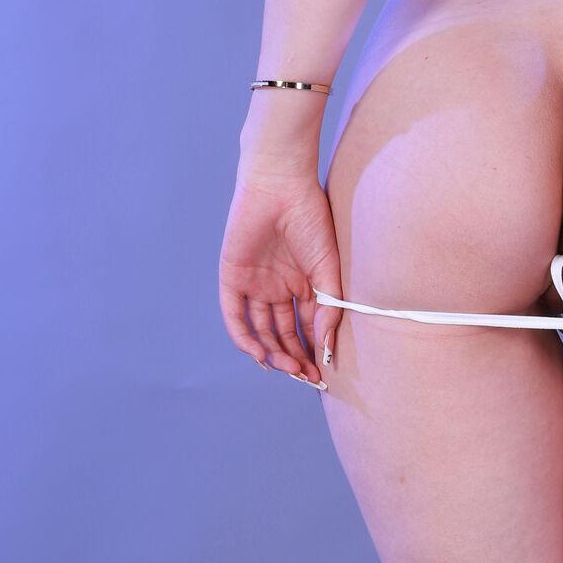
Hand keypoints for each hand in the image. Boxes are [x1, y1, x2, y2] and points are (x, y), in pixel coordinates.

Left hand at [218, 164, 343, 387]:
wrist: (281, 186)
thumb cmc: (312, 220)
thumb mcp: (328, 269)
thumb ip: (329, 308)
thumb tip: (329, 346)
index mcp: (302, 286)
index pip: (306, 328)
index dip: (314, 351)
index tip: (324, 372)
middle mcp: (277, 289)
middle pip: (283, 334)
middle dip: (295, 357)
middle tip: (306, 376)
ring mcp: (254, 285)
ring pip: (261, 330)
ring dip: (274, 353)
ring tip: (289, 369)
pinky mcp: (232, 278)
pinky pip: (235, 316)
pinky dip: (245, 338)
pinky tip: (260, 355)